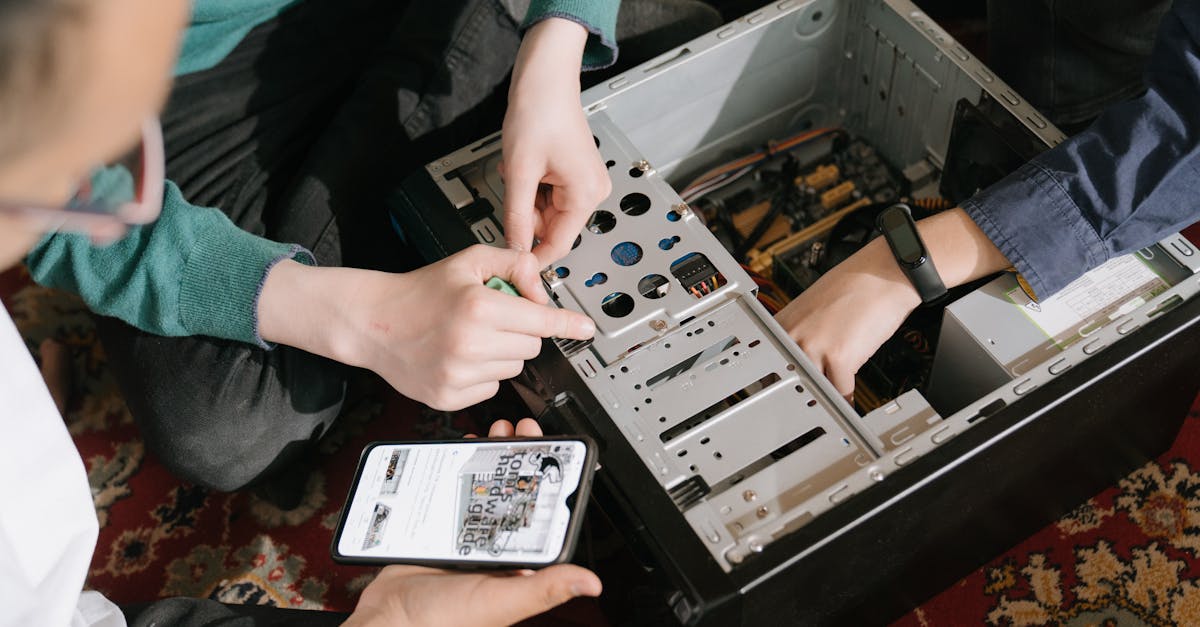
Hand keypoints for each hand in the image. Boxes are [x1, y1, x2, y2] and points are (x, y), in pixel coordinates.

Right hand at [258, 245, 594, 410]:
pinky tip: (460, 357)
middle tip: (491, 317)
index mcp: (478, 307)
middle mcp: (470, 344)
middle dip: (520, 330)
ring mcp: (459, 374)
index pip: (540, 321)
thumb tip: (542, 289)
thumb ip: (513, 265)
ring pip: (514, 368)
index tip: (586, 330)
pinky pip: (492, 388)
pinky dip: (484, 374)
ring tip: (470, 336)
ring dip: (502, 352)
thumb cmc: (419, 292)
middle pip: (531, 345)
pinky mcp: (450, 396)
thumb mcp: (468, 261)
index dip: (567, 325)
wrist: (373, 322)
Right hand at [343, 418, 597, 626]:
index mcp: (515, 563)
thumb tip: (589, 583)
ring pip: (482, 488)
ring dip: (491, 458)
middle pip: (511, 493)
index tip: (549, 451)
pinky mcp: (436, 529)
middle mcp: (492, 547)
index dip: (545, 480)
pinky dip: (456, 470)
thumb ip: (543, 588)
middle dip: (518, 459)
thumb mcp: (501, 601)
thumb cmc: (444, 622)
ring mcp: (463, 536)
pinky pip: (450, 492)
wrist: (388, 621)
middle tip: (520, 431)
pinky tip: (462, 452)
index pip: (539, 513)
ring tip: (495, 433)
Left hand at [501, 18, 610, 265]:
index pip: (558, 244)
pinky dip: (534, 188)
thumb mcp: (520, 172)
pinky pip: (551, 196)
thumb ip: (517, 217)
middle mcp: (593, 192)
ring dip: (528, 199)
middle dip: (526, 216)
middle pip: (552, 228)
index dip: (531, 255)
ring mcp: (587, 183)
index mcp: (585, 195)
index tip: (511, 264)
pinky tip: (527, 165)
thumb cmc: (539, 112)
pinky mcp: (578, 175)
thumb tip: (514, 249)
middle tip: (511, 189)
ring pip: (548, 212)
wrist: (546, 79)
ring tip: (520, 169)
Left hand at [775, 208, 1009, 397]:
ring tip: (832, 404)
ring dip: (827, 397)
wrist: (884, 273)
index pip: (771, 363)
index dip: (780, 383)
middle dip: (802, 395)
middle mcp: (794, 334)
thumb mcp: (813, 307)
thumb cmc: (856, 286)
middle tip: (809, 409)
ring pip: (814, 388)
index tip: (782, 397)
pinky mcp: (840, 357)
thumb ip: (801, 333)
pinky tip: (851, 400)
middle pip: (791, 379)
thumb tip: (798, 359)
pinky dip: (848, 399)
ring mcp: (814, 347)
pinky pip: (841, 391)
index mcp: (784, 322)